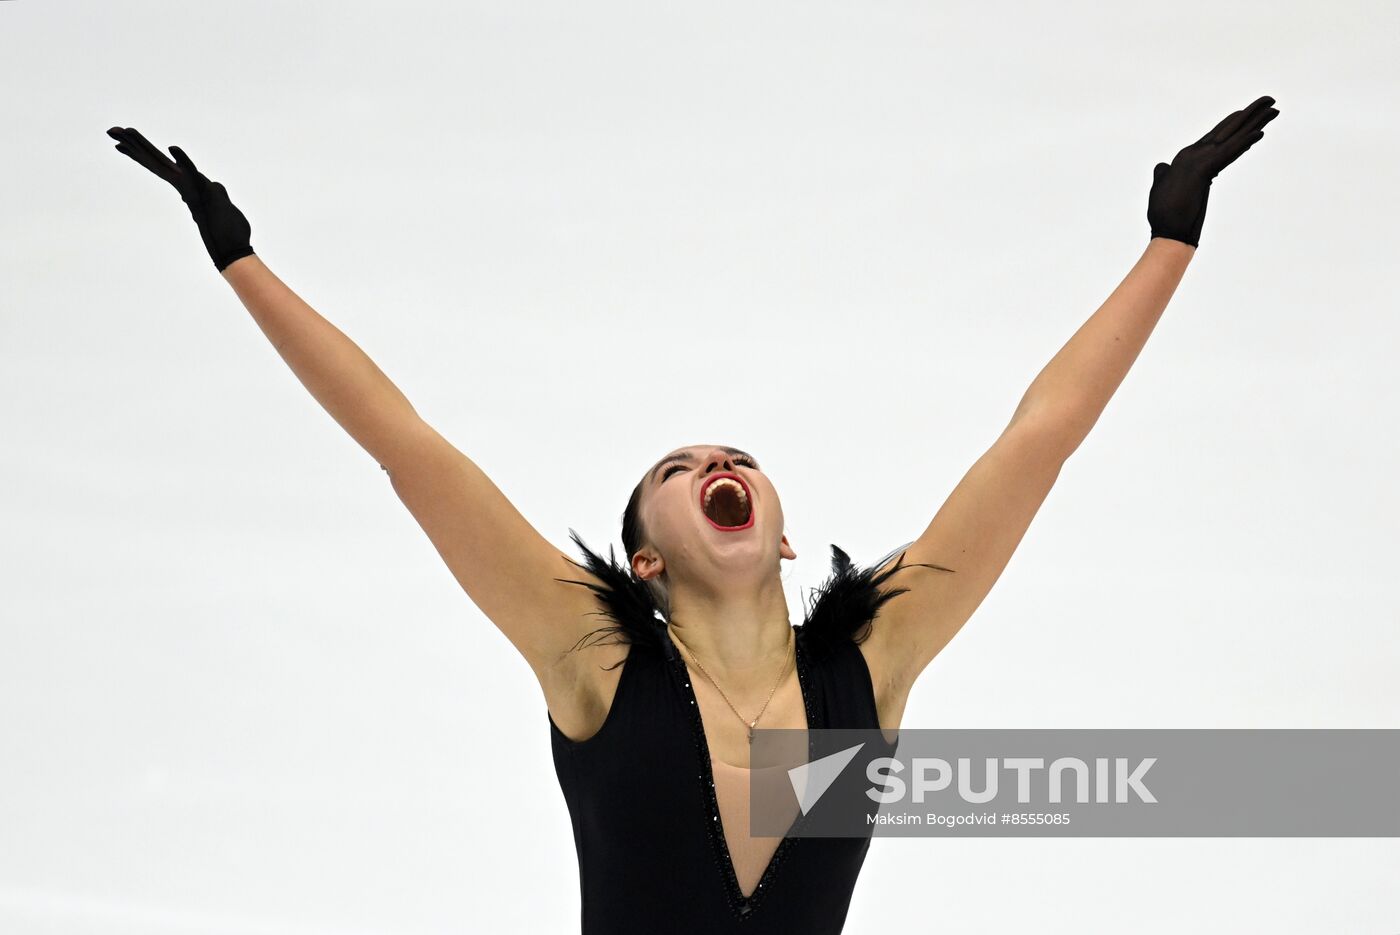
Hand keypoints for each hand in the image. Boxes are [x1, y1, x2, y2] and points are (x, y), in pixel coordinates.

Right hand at [107, 126, 254, 271]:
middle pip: (155, 162)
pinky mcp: (205, 193)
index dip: (141, 154)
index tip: (120, 144)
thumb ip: (215, 191)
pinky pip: (193, 173)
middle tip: (111, 131)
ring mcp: (191, 189)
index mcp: (186, 186)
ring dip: (146, 148)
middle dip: (134, 146)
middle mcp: (183, 187)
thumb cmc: (228, 230)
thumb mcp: (222, 202)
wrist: (233, 250)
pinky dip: (184, 161)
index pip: (160, 165)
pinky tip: (173, 147)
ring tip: (127, 131)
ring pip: (165, 165)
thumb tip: (214, 185)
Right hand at [1146, 95, 1279, 247]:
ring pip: (1233, 137)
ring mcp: (1198, 162)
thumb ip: (1163, 176)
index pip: (1216, 137)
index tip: (1251, 114)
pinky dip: (1244, 142)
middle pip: (1228, 131)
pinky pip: (1229, 153)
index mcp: (1187, 159)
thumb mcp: (1161, 189)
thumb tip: (1163, 167)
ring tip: (1273, 107)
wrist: (1167, 234)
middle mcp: (1193, 155)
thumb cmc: (1164, 215)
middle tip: (1270, 100)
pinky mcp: (1203, 171)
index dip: (1234, 124)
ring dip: (1254, 120)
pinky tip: (1260, 132)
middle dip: (1250, 115)